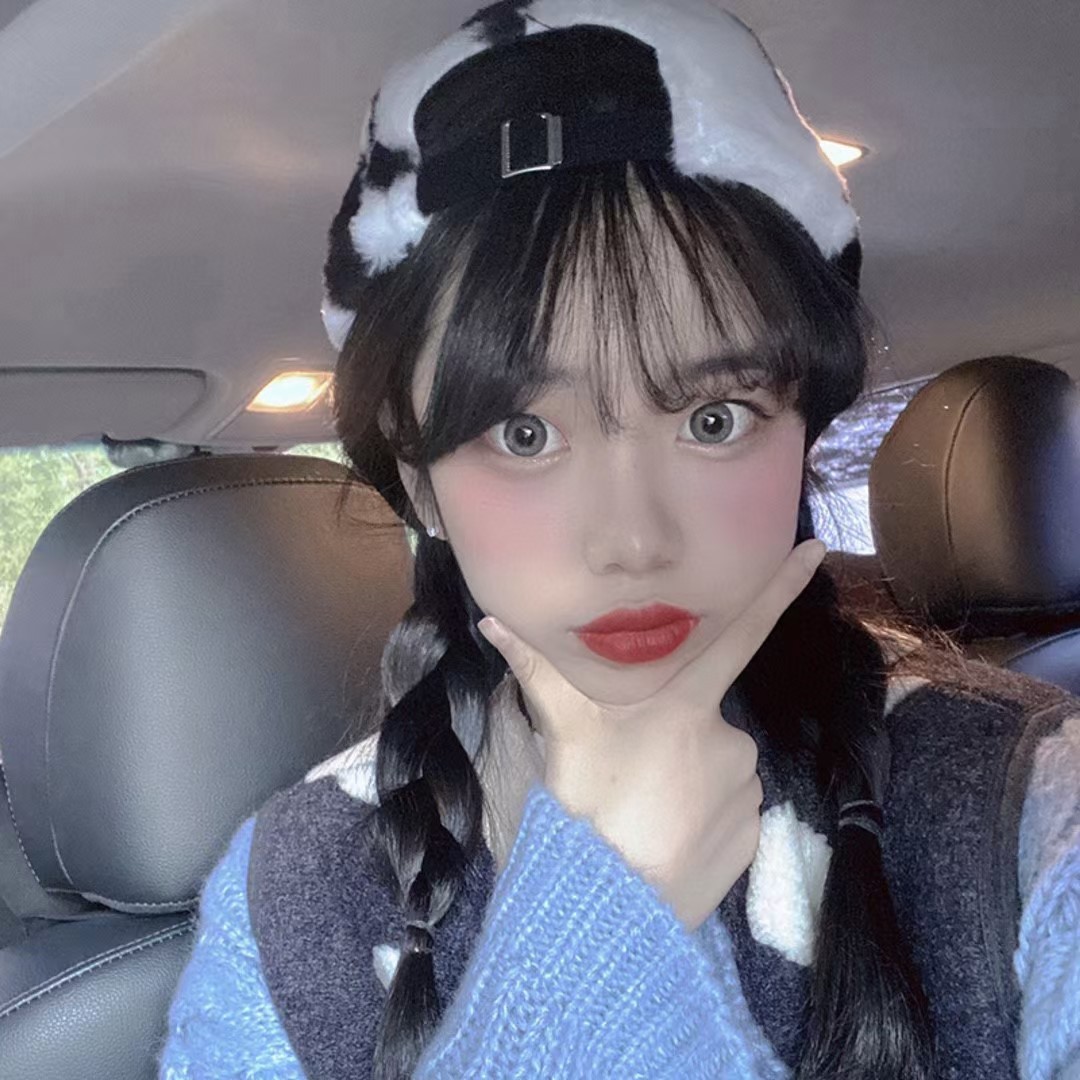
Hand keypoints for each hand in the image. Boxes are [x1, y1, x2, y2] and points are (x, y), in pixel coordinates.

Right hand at [477, 539, 826, 931]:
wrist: (611, 909)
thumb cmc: (586, 809)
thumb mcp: (562, 736)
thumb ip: (538, 674)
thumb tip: (492, 620)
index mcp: (685, 706)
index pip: (741, 634)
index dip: (779, 589)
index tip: (818, 547)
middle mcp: (729, 740)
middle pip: (707, 721)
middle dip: (677, 739)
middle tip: (631, 773)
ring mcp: (746, 791)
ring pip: (720, 768)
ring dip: (692, 781)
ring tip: (646, 812)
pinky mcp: (754, 838)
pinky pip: (733, 812)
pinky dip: (707, 819)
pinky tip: (671, 839)